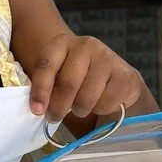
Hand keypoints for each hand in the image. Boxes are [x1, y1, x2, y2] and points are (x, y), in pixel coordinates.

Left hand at [28, 35, 144, 122]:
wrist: (113, 77)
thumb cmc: (79, 79)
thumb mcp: (58, 78)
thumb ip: (47, 89)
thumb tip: (39, 109)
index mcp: (62, 43)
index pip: (47, 64)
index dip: (40, 89)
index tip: (37, 111)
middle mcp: (86, 45)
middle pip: (68, 84)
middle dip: (58, 107)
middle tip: (54, 118)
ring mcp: (107, 57)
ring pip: (86, 97)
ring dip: (80, 110)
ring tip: (80, 107)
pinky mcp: (125, 74)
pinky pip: (106, 103)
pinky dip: (100, 110)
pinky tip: (101, 102)